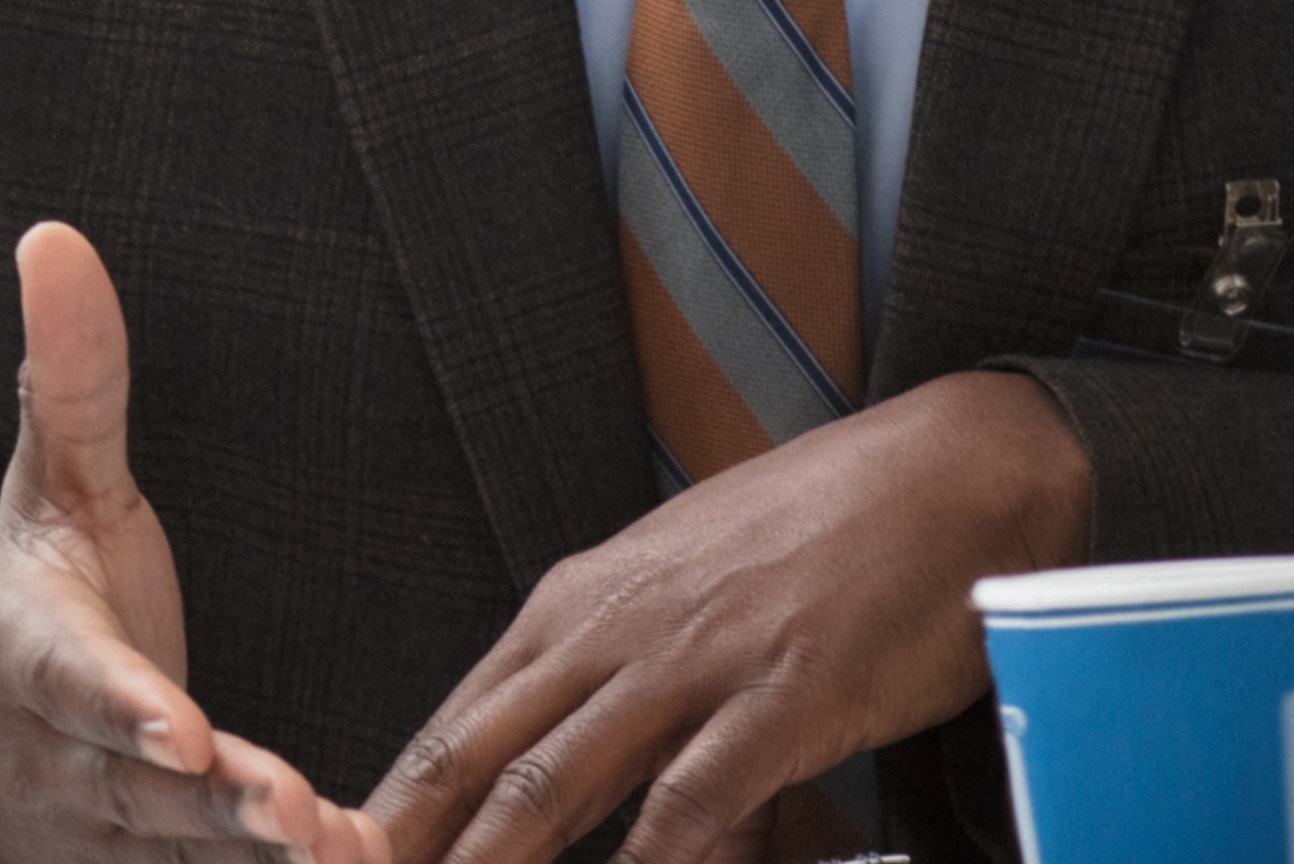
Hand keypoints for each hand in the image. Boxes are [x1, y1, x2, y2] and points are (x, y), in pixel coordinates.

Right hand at [0, 222, 380, 863]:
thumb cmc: (45, 597)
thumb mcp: (50, 485)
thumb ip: (71, 378)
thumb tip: (54, 237)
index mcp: (38, 648)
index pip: (73, 679)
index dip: (120, 709)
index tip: (176, 731)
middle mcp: (74, 751)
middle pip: (142, 786)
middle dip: (214, 801)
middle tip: (287, 811)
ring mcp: (125, 822)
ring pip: (192, 848)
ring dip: (264, 851)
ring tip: (345, 852)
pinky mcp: (175, 860)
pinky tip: (373, 862)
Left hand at [362, 371, 1094, 863]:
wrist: (952, 470)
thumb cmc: (826, 538)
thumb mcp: (704, 620)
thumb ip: (659, 732)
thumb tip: (654, 842)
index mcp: (577, 606)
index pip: (455, 726)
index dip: (393, 808)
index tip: (341, 860)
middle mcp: (612, 631)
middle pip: (474, 759)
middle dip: (409, 843)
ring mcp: (691, 663)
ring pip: (552, 783)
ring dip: (494, 858)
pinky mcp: (780, 699)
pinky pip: (692, 801)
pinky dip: (649, 863)